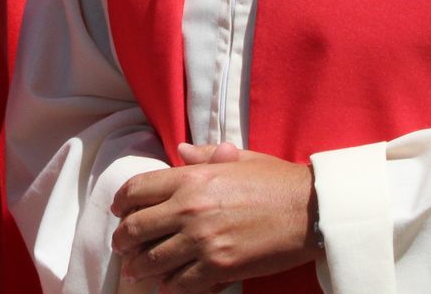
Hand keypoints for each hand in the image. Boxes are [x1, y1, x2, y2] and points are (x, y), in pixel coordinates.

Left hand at [110, 142, 318, 292]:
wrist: (311, 211)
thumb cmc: (276, 181)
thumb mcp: (239, 159)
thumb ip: (204, 156)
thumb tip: (181, 151)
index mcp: (191, 178)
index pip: (138, 189)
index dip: (122, 201)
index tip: (119, 210)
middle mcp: (189, 208)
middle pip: (136, 227)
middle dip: (122, 239)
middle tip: (120, 245)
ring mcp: (202, 241)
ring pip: (153, 259)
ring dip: (139, 267)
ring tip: (134, 270)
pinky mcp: (219, 268)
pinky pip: (181, 282)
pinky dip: (169, 286)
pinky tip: (164, 285)